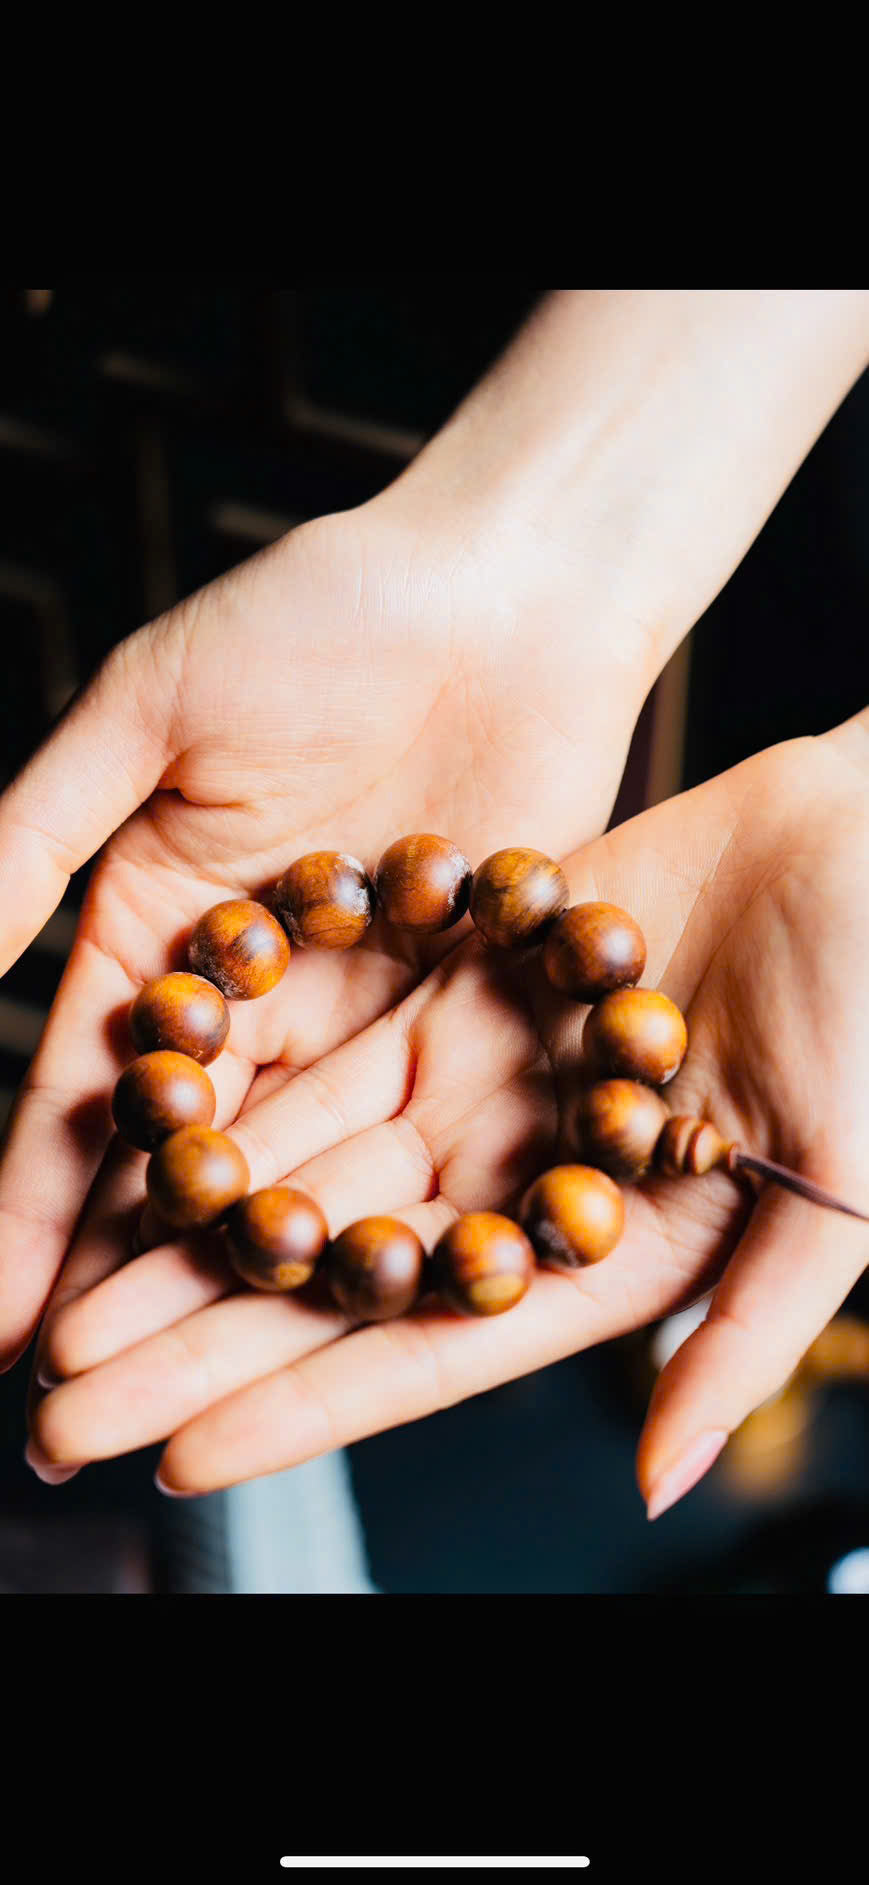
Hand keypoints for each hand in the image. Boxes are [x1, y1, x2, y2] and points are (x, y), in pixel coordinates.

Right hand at [0, 478, 654, 1385]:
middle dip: (119, 1271)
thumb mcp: (147, 713)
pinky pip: (400, 1125)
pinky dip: (365, 1206)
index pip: (76, 1092)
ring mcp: (355, 1006)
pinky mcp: (457, 1008)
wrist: (507, 589)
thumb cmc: (316, 615)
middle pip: (174, 1155)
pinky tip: (339, 1295)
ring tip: (188, 1379)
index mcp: (156, 924)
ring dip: (234, 1270)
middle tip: (71, 1395)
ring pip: (283, 1163)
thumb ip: (38, 836)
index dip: (29, 1202)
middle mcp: (250, 987)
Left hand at [32, 710, 868, 1517]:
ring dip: (189, 1234)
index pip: (422, 1352)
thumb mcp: (840, 1197)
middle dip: (195, 1348)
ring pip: (307, 1170)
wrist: (868, 841)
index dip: (299, 1410)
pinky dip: (241, 1095)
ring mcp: (483, 1083)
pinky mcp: (461, 987)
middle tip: (62, 1412)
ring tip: (71, 1299)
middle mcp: (520, 1180)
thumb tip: (658, 1485)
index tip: (176, 1460)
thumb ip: (742, 1338)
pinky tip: (151, 1142)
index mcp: (600, 1253)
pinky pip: (330, 1047)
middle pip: (333, 1277)